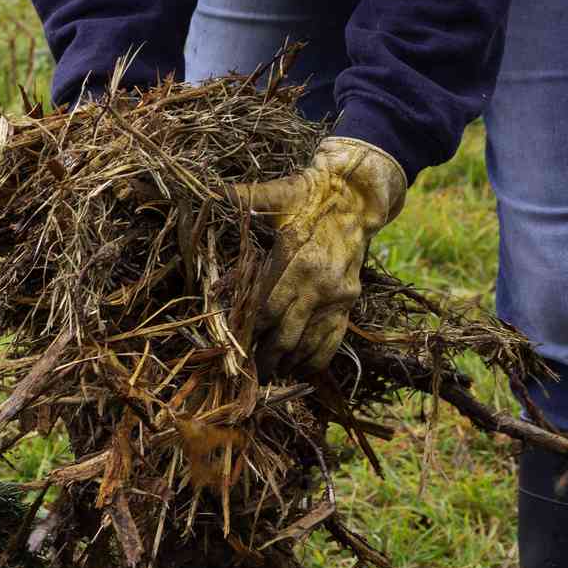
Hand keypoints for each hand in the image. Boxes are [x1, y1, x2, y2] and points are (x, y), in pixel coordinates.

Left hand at [230, 136, 406, 373]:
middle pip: (286, 337)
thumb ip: (243, 198)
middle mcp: (319, 285)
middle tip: (245, 374)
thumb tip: (210, 192)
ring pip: (309, 345)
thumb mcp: (275, 194)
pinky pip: (333, 342)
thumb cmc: (308, 196)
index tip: (231, 347)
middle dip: (264, 359)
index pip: (267, 311)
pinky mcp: (349, 303)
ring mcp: (338, 298)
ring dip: (287, 364)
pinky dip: (314, 360)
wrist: (357, 196)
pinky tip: (297, 370)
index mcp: (298, 261)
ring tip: (267, 375)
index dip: (248, 333)